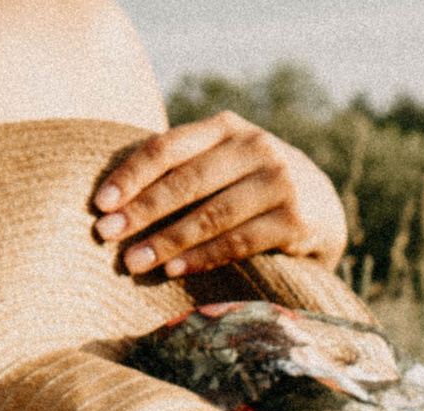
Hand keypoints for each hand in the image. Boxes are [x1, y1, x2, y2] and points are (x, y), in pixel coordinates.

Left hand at [93, 112, 347, 278]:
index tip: (100, 202)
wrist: (323, 208)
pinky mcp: (295, 219)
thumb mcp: (223, 164)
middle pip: (187, 181)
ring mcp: (279, 182)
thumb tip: (111, 200)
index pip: (169, 146)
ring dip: (167, 241)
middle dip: (141, 210)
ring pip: (211, 215)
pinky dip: (202, 258)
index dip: (131, 174)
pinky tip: (173, 271)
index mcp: (227, 128)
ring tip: (132, 262)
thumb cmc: (250, 187)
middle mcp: (257, 147)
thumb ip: (182, 167)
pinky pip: (238, 242)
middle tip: (104, 234)